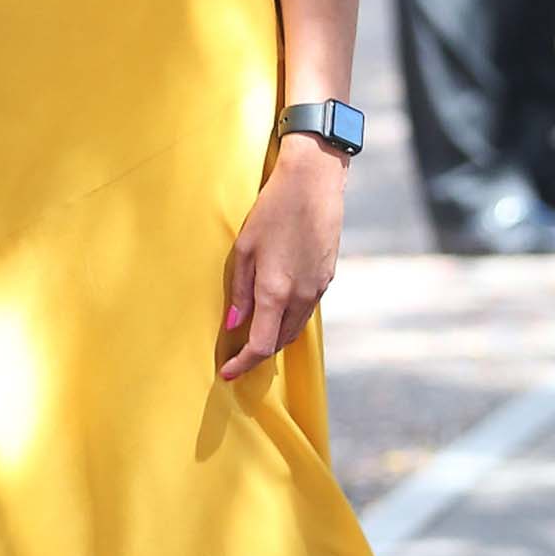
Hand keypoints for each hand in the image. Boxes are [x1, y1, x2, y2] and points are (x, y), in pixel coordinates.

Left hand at [219, 136, 345, 382]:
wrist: (314, 183)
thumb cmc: (272, 210)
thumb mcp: (244, 249)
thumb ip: (240, 291)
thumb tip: (233, 323)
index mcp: (276, 292)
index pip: (261, 346)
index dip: (243, 363)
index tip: (227, 372)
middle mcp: (301, 296)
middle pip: (279, 342)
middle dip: (258, 354)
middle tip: (236, 356)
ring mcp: (318, 288)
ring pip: (295, 328)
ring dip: (275, 338)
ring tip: (254, 335)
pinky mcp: (327, 277)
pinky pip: (306, 310)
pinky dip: (289, 319)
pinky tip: (276, 309)